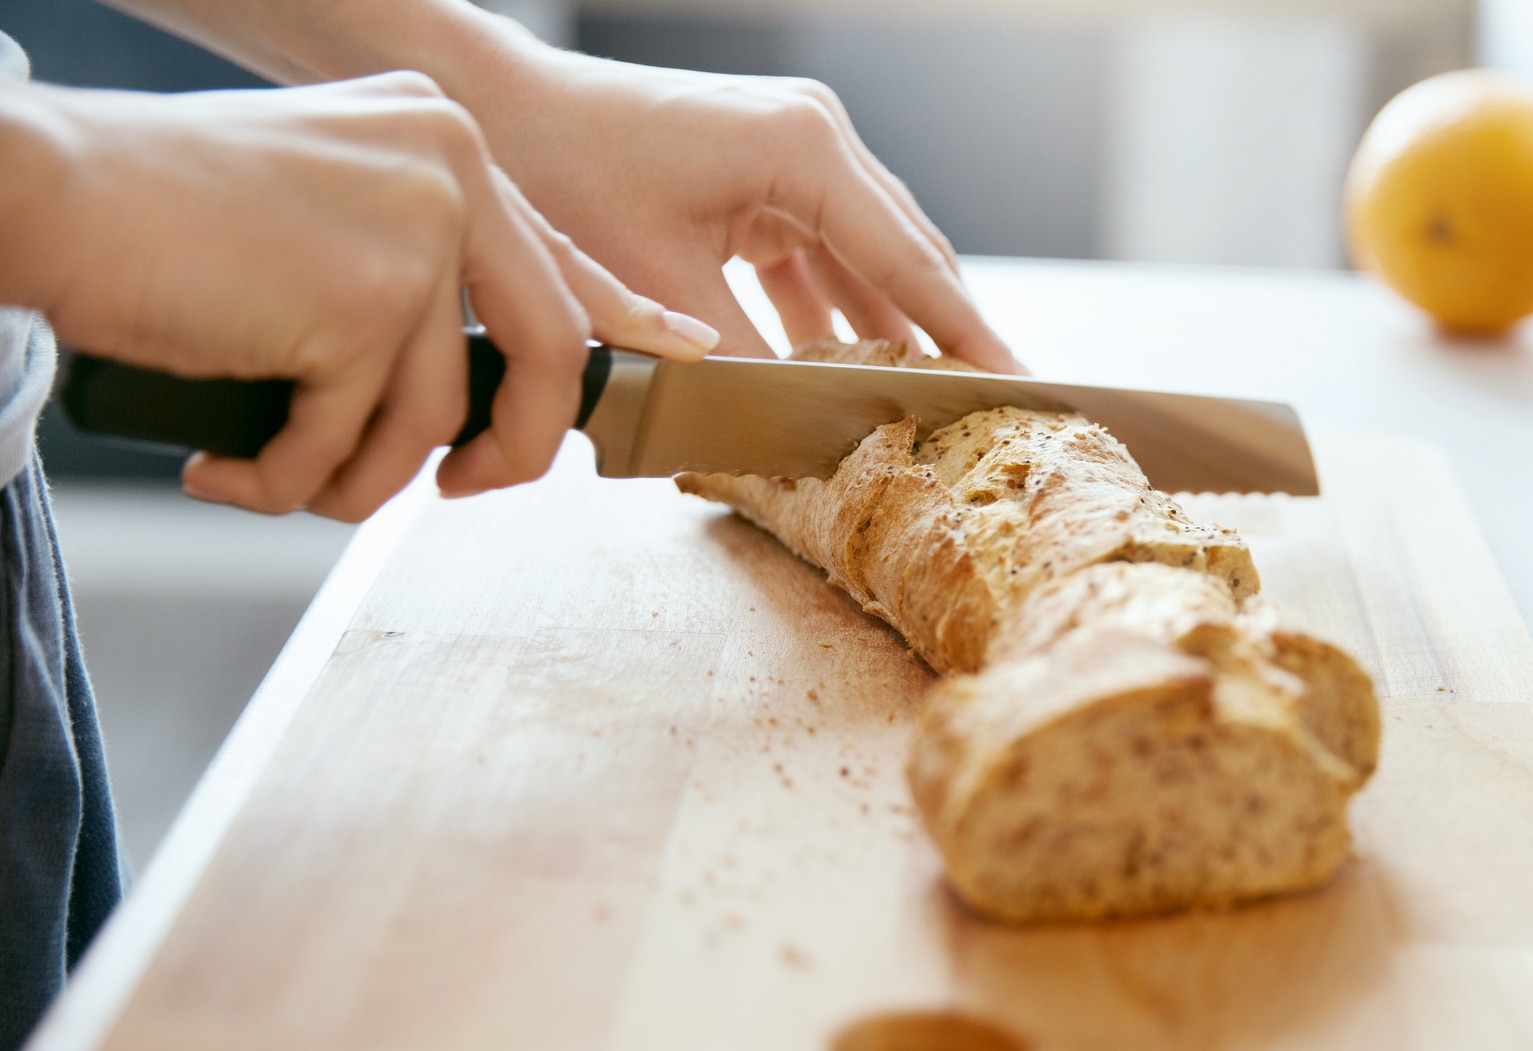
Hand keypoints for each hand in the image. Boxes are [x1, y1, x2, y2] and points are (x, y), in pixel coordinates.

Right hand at [1, 72, 717, 519]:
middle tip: (462, 491)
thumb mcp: (328, 217)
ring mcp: (412, 234)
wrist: (53, 197)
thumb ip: (418, 275)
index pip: (563, 257)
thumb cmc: (164, 220)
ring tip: (273, 471)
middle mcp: (449, 172)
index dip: (626, 323)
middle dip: (510, 451)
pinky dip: (288, 477)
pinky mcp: (362, 303)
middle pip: (545, 354)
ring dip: (353, 477)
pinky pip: (355, 442)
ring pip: (434, 418)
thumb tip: (476, 373)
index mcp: (445, 143)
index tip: (680, 358)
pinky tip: (226, 465)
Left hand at [454, 48, 1025, 371]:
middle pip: (908, 255)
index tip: (1017, 384)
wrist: (496, 110)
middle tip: (996, 405)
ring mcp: (795, 153)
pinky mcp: (766, 176)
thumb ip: (738, 367)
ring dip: (894, 330)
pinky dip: (837, 316)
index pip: (910, 260)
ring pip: (871, 260)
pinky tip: (852, 374)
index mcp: (804, 148)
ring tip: (937, 402)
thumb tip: (799, 440)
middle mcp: (815, 137)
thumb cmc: (565, 174)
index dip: (965, 333)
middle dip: (949, 334)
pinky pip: (824, 258)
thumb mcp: (655, 289)